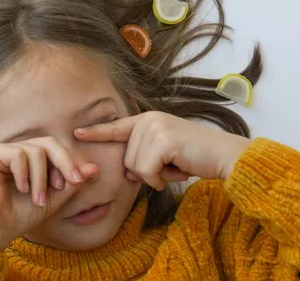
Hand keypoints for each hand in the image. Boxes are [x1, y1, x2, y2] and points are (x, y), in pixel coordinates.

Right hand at [0, 137, 98, 250]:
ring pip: (35, 150)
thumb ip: (72, 183)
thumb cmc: (20, 216)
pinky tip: (21, 189)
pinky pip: (17, 154)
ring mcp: (2, 150)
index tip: (76, 182)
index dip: (68, 162)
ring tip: (37, 198)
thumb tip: (95, 168)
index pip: (55, 149)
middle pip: (48, 142)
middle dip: (64, 162)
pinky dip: (24, 174)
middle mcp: (16, 150)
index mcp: (30, 158)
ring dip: (41, 177)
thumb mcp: (54, 198)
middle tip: (70, 183)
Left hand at [74, 111, 248, 190]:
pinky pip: (146, 172)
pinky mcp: (163, 140)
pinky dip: (160, 179)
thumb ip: (143, 158)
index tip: (76, 133)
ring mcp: (155, 128)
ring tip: (175, 165)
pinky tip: (177, 170)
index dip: (95, 132)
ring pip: (135, 167)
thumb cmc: (195, 157)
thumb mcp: (164, 155)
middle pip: (126, 159)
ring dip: (155, 176)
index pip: (116, 127)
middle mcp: (148, 120)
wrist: (223, 156)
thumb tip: (128, 174)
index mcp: (147, 120)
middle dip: (147, 171)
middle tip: (171, 164)